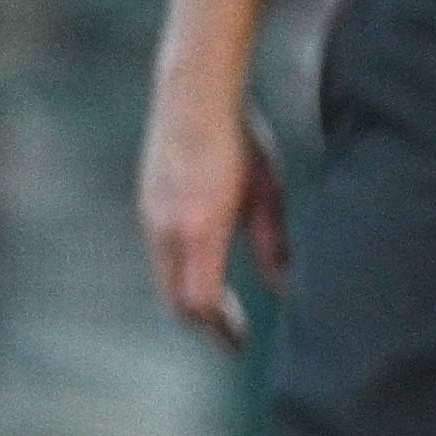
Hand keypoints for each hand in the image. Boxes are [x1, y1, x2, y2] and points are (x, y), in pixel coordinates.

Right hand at [136, 64, 289, 343]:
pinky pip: (160, 255)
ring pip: (165, 279)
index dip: (222, 330)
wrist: (193, 93)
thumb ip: (274, 246)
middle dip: (205, 324)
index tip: (243, 343)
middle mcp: (165, 229)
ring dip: (191, 300)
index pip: (202, 304)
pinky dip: (181, 274)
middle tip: (233, 336)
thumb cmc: (240, 140)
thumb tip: (289, 292)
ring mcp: (149, 216)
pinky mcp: (146, 204)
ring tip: (222, 309)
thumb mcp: (267, 194)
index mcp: (200, 230)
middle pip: (176, 301)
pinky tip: (205, 266)